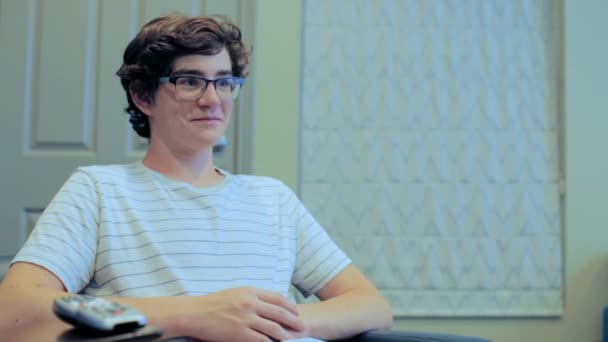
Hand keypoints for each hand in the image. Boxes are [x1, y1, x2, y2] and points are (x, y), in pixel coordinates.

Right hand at [181, 287, 307, 341]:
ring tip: (292, 339)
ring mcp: (245, 319)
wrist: (195, 313)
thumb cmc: (214, 303)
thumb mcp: (236, 293)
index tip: (296, 312)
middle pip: (279, 313)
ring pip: (273, 328)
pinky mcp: (239, 334)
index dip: (290, 306)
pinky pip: (261, 340)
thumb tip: (270, 302)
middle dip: (293, 320)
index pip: (277, 298)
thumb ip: (253, 296)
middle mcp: (250, 304)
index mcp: (250, 292)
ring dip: (285, 335)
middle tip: (302, 326)